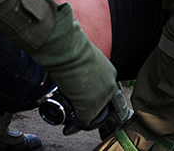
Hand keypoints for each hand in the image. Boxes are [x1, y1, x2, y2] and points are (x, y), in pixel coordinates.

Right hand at [30, 4, 116, 127]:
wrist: (64, 47)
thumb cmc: (67, 46)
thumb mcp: (80, 57)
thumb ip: (80, 65)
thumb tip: (68, 69)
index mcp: (109, 71)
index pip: (106, 91)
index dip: (96, 99)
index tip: (88, 104)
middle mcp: (109, 83)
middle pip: (102, 104)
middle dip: (91, 111)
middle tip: (79, 116)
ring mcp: (101, 95)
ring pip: (93, 114)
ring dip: (82, 119)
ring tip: (71, 122)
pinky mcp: (90, 105)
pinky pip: (83, 121)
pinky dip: (75, 126)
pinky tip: (68, 127)